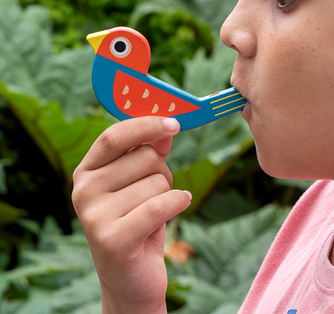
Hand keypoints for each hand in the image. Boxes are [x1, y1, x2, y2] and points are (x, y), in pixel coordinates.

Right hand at [72, 117, 190, 313]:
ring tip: (152, 214)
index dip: (145, 125)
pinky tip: (180, 205)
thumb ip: (150, 151)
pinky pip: (160, 205)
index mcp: (87, 171)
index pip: (114, 136)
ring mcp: (94, 215)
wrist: (129, 278)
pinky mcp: (112, 239)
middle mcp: (83, 190)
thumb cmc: (137, 221)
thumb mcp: (141, 182)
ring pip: (157, 182)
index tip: (173, 123)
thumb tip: (166, 126)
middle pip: (145, 157)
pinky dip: (178, 203)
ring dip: (167, 195)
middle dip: (163, 172)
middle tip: (155, 194)